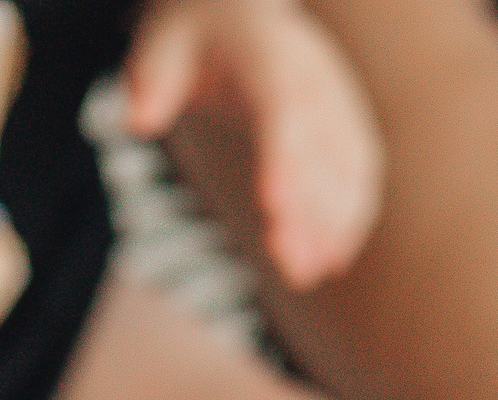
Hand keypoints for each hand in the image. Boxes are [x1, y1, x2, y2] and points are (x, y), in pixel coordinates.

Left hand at [124, 0, 381, 290]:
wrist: (237, 2)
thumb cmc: (192, 27)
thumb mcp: (162, 38)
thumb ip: (153, 75)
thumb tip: (139, 119)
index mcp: (269, 53)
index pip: (282, 109)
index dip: (283, 159)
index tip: (273, 208)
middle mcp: (312, 74)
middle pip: (319, 148)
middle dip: (310, 210)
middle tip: (292, 269)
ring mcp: (334, 96)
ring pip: (347, 164)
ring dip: (335, 222)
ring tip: (310, 274)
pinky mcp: (343, 118)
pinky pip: (358, 168)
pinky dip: (353, 212)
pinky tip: (335, 258)